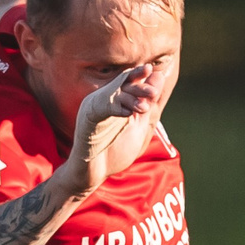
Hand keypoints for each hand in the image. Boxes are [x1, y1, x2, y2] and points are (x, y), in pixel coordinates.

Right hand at [68, 61, 163, 194]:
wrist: (92, 174)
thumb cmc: (113, 152)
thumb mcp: (137, 126)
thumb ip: (147, 105)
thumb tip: (158, 79)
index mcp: (112, 100)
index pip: (126, 82)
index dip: (138, 74)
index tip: (152, 69)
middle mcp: (101, 101)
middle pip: (120, 85)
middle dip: (138, 87)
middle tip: (153, 93)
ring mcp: (92, 110)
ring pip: (112, 95)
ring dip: (130, 99)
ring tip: (144, 107)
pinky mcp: (86, 122)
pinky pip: (100, 109)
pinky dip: (115, 109)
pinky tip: (128, 114)